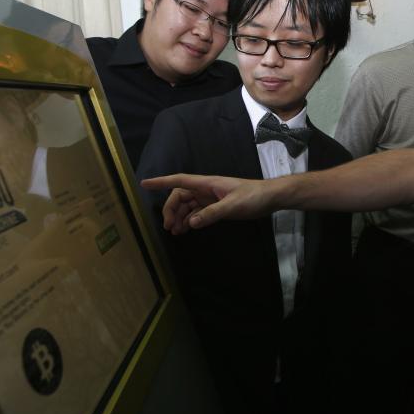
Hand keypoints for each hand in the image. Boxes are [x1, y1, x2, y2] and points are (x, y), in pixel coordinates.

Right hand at [139, 173, 270, 233]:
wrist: (270, 198)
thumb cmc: (253, 197)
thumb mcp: (232, 206)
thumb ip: (211, 214)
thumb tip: (190, 222)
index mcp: (207, 184)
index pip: (179, 181)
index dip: (161, 182)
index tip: (144, 184)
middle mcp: (205, 189)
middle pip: (180, 196)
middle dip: (171, 209)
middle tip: (168, 227)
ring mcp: (211, 198)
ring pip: (188, 206)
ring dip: (180, 217)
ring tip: (175, 232)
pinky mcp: (217, 207)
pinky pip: (198, 212)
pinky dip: (190, 220)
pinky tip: (186, 229)